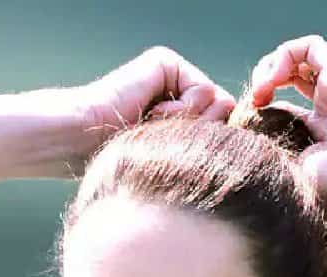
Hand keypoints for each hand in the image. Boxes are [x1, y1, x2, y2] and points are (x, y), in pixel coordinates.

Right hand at [75, 47, 236, 162]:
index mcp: (182, 115)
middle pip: (226, 114)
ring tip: (152, 127)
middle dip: (202, 135)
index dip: (207, 147)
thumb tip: (243, 142)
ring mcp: (174, 74)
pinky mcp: (167, 63)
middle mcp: (180, 90)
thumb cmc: (124, 162)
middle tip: (162, 139)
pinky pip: (204, 90)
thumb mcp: (176, 160)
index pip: (223, 129)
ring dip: (189, 126)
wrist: (83, 141)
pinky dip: (181, 111)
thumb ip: (208, 146)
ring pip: (219, 103)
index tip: (170, 153)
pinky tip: (150, 113)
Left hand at [250, 35, 326, 221]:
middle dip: (263, 81)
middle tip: (256, 101)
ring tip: (263, 88)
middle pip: (289, 75)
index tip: (250, 123)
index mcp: (317, 131)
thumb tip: (246, 137)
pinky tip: (275, 79)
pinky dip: (285, 55)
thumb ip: (274, 150)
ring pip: (298, 57)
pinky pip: (310, 46)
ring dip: (270, 66)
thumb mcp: (295, 170)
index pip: (284, 103)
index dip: (261, 106)